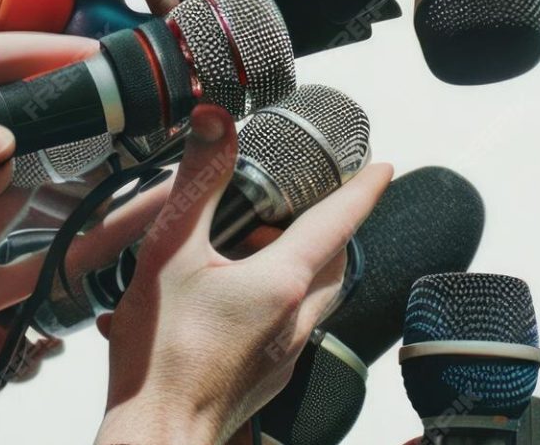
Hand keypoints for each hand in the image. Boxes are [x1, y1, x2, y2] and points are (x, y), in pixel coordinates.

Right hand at [97, 105, 390, 443]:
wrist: (158, 431)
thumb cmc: (160, 359)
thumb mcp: (168, 252)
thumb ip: (197, 184)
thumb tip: (216, 125)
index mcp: (282, 283)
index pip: (339, 222)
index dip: (362, 189)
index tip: (381, 167)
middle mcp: (296, 319)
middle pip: (334, 260)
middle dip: (324, 228)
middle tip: (291, 207)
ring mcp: (286, 352)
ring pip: (314, 296)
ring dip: (295, 265)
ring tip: (246, 251)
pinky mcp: (270, 375)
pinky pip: (290, 327)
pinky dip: (276, 301)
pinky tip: (229, 300)